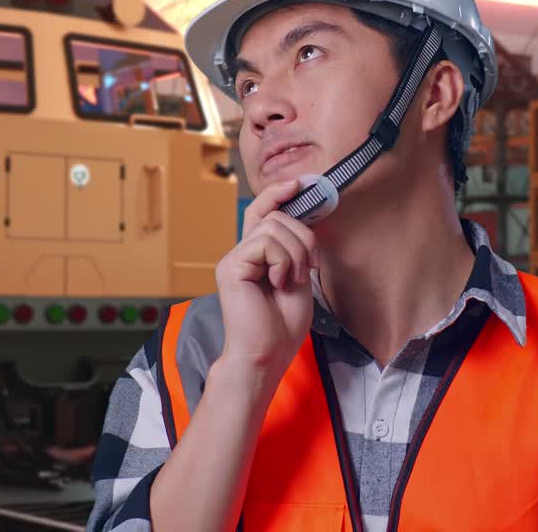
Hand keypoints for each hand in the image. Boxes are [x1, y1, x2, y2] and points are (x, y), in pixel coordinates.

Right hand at [214, 180, 318, 382]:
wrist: (266, 355)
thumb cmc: (282, 326)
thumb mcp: (298, 278)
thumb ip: (296, 249)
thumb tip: (304, 218)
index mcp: (256, 256)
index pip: (262, 212)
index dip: (278, 193)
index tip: (299, 184)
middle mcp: (241, 253)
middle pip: (277, 217)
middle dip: (303, 238)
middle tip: (306, 270)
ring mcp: (234, 258)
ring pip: (275, 227)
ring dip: (295, 253)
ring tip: (290, 281)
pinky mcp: (231, 266)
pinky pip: (266, 242)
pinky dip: (282, 261)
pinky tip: (277, 283)